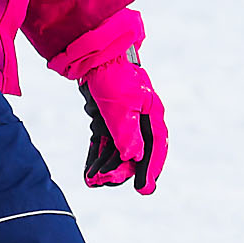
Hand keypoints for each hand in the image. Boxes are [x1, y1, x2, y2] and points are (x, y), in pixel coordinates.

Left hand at [46, 7, 167, 194]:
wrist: (91, 52)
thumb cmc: (109, 74)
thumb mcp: (118, 103)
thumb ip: (125, 130)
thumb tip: (133, 157)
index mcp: (151, 112)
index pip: (156, 146)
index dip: (151, 169)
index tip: (144, 190)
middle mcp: (140, 118)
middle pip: (135, 152)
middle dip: (120, 170)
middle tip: (103, 182)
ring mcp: (123, 119)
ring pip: (117, 152)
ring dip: (106, 167)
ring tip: (92, 180)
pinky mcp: (105, 120)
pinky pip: (103, 145)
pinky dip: (96, 158)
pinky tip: (88, 174)